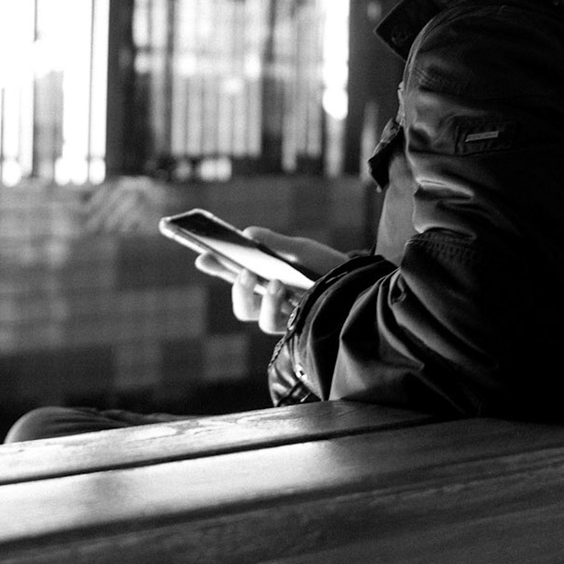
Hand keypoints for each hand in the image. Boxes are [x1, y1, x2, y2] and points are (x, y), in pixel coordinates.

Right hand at [195, 228, 350, 334]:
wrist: (361, 286)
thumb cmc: (328, 267)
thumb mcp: (301, 250)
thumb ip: (274, 243)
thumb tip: (245, 234)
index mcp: (265, 280)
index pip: (234, 275)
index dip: (216, 267)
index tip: (202, 256)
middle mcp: (271, 303)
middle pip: (243, 305)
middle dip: (238, 288)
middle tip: (244, 271)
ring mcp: (287, 319)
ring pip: (261, 319)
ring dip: (265, 301)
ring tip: (276, 283)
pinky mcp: (302, 330)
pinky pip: (285, 326)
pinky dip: (284, 309)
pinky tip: (293, 296)